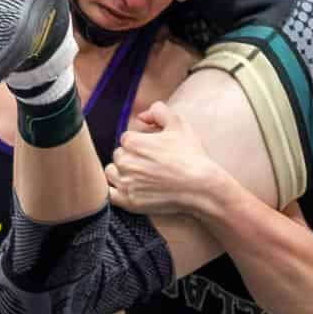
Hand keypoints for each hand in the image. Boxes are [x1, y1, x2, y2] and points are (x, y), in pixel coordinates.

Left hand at [106, 101, 222, 214]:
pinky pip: (111, 195)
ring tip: (141, 176)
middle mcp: (124, 162)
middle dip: (131, 158)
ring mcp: (125, 183)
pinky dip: (119, 191)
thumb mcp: (178, 124)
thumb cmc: (190, 155)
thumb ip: (158, 111)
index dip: (140, 144)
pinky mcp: (128, 201)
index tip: (153, 151)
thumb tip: (142, 116)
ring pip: (112, 173)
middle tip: (149, 164)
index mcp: (132, 142)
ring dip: (122, 173)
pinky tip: (132, 188)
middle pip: (119, 156)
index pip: (126, 140)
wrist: (200, 186)